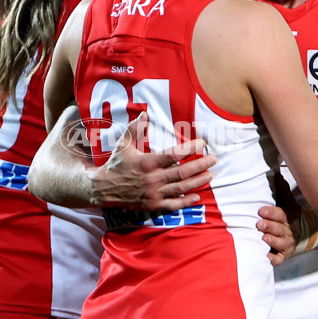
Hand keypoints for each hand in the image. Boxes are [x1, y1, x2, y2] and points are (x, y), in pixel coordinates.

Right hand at [93, 112, 216, 210]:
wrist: (103, 188)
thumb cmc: (116, 163)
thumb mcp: (123, 144)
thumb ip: (135, 129)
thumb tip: (145, 113)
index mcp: (148, 162)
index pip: (174, 155)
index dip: (190, 149)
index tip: (202, 143)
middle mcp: (152, 179)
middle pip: (182, 172)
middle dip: (200, 165)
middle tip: (213, 159)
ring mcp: (153, 193)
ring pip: (181, 188)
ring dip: (198, 182)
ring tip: (210, 175)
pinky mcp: (153, 205)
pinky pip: (173, 205)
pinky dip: (186, 202)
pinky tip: (197, 197)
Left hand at [256, 170, 299, 264]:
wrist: (307, 233)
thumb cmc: (291, 216)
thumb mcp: (289, 202)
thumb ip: (281, 190)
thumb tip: (276, 173)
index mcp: (287, 217)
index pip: (280, 214)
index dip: (271, 213)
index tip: (261, 210)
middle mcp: (287, 231)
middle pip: (279, 229)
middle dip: (269, 226)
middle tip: (259, 224)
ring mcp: (286, 244)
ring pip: (280, 244)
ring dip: (272, 241)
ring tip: (264, 238)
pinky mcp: (284, 255)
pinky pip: (279, 259)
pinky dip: (274, 259)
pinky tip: (267, 258)